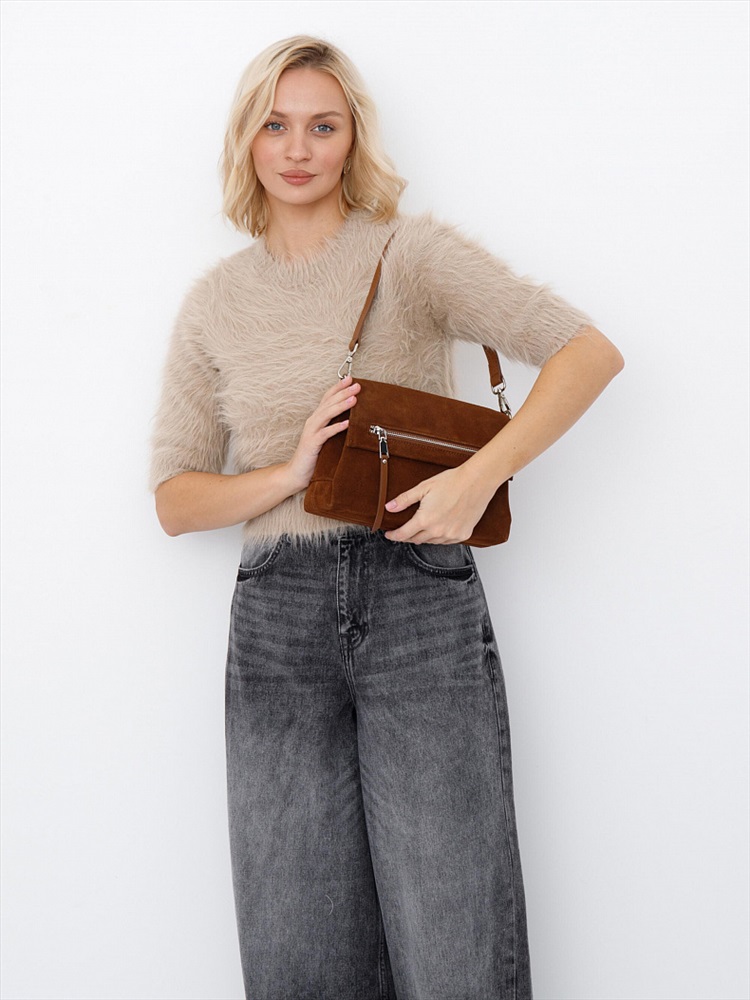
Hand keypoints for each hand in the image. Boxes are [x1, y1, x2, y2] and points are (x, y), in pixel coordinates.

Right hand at [284, 375, 360, 492]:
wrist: (296, 473)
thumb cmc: (313, 456)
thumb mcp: (326, 439)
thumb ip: (335, 428)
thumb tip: (353, 419)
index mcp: (316, 419)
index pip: (327, 398)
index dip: (338, 388)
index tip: (351, 379)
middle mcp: (313, 422)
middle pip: (328, 403)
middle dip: (343, 392)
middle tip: (357, 385)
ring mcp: (311, 432)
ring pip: (327, 414)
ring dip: (341, 405)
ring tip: (354, 399)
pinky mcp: (311, 444)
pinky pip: (325, 433)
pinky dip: (336, 427)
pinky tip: (347, 423)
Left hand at [383, 464, 496, 543]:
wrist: (477, 481)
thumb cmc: (452, 481)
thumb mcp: (423, 488)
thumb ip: (404, 500)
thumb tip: (389, 507)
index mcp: (425, 520)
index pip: (403, 534)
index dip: (393, 535)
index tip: (389, 535)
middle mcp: (438, 531)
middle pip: (416, 540)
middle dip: (407, 536)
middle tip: (403, 530)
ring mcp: (451, 535)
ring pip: (431, 542)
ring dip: (423, 536)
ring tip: (421, 527)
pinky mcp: (463, 535)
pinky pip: (446, 541)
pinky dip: (439, 537)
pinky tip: (438, 528)